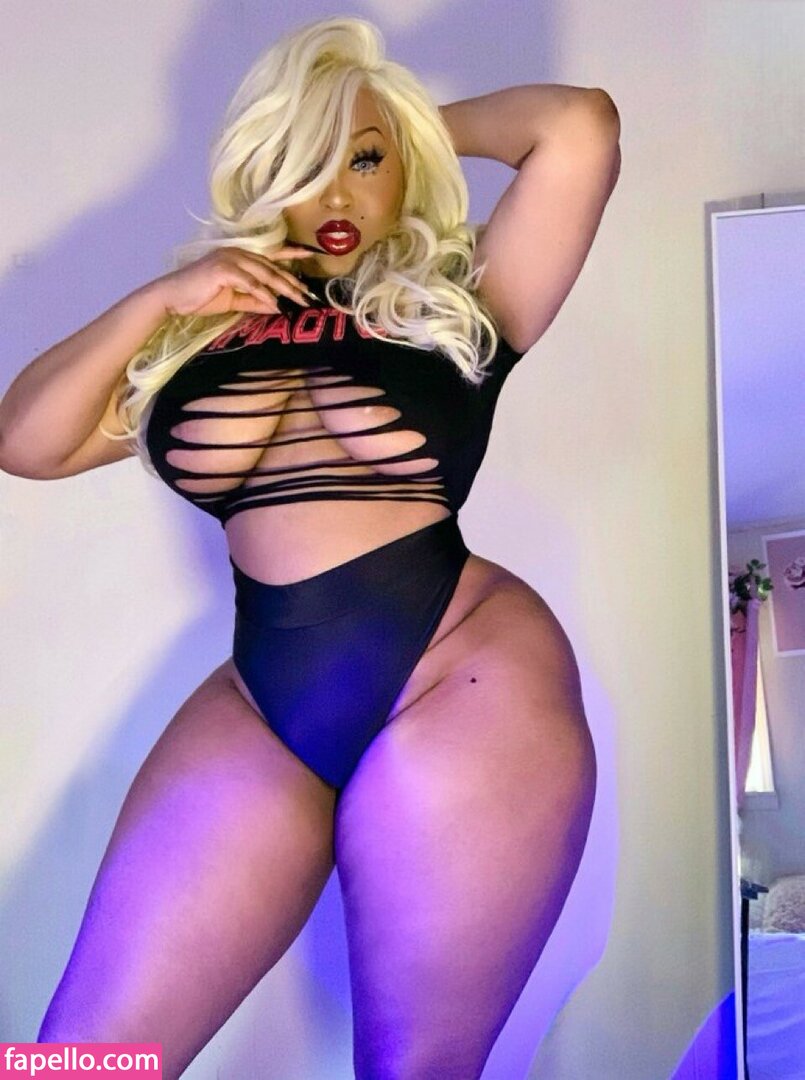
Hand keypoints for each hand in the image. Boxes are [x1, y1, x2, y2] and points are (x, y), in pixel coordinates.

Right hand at [157, 245, 317, 316]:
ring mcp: (230, 259)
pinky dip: (265, 294)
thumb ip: (255, 300)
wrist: (173, 297)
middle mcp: (237, 252)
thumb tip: (277, 306)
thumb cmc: (200, 296)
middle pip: (272, 267)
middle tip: (310, 296)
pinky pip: (251, 283)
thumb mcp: (234, 300)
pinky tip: (276, 305)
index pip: (271, 254)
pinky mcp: (224, 269)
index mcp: (240, 256)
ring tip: (300, 301)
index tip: (312, 255)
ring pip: (265, 273)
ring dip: (284, 289)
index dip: (292, 253)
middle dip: (293, 282)